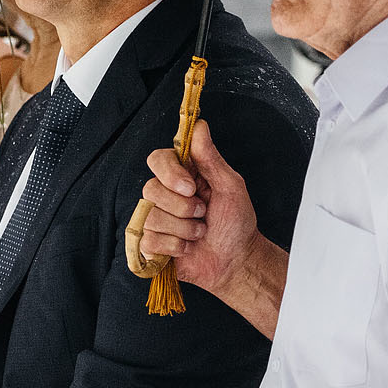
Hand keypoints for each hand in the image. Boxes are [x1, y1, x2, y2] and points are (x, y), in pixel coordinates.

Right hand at [139, 122, 267, 300]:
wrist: (237, 260)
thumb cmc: (237, 222)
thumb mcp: (230, 185)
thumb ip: (211, 157)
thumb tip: (199, 127)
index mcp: (182, 175)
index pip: (158, 159)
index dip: (170, 174)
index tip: (191, 187)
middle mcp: (165, 194)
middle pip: (151, 189)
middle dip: (183, 207)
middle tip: (203, 214)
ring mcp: (156, 219)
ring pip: (151, 217)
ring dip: (184, 229)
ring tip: (199, 233)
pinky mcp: (151, 243)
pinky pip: (149, 240)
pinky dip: (175, 247)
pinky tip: (188, 248)